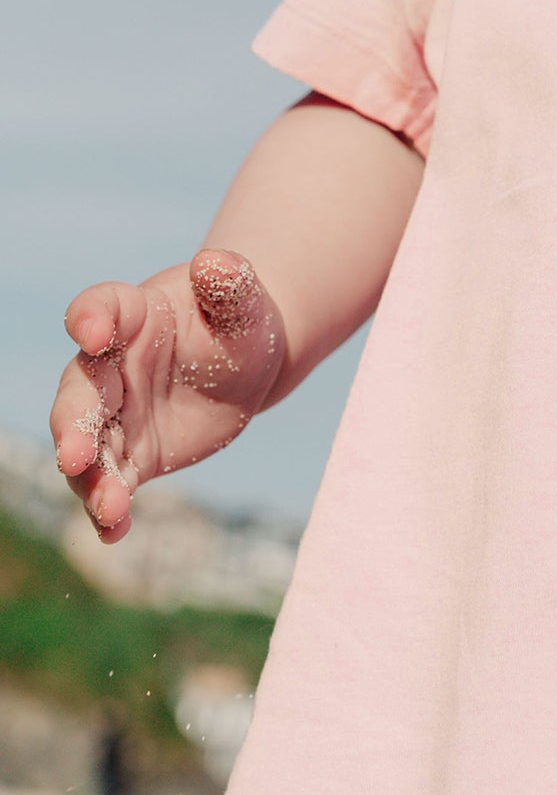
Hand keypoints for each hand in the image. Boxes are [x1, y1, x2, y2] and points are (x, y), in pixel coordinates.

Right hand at [49, 250, 284, 543]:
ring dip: (91, 477)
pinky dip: (108, 508)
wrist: (245, 360)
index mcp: (131, 314)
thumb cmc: (236, 318)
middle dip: (73, 424)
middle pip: (79, 391)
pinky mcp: (132, 454)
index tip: (91, 331)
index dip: (90, 318)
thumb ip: (228, 283)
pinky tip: (115, 532)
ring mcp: (116, 413)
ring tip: (109, 508)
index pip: (99, 309)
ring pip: (89, 446)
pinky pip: (112, 481)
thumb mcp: (242, 300)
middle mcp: (110, 365)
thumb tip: (215, 262)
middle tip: (75, 454)